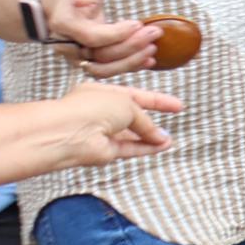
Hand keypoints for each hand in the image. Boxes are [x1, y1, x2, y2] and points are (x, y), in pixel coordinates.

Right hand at [39, 0, 161, 77]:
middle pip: (100, 56)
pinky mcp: (89, 62)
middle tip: (154, 32)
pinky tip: (149, 60)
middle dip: (130, 46)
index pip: (91, 37)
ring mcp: (77, 57)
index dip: (116, 34)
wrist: (66, 3)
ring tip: (153, 48)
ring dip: (131, 61)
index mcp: (63, 25)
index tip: (138, 24)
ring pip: (104, 69)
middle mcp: (67, 46)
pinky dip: (129, 67)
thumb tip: (82, 1)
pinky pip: (108, 70)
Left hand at [44, 81, 180, 168]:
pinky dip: (146, 148)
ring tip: (168, 140)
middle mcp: (99, 112)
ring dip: (150, 137)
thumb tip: (160, 135)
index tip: (175, 105)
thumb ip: (145, 120)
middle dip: (151, 121)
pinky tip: (162, 147)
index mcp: (100, 92)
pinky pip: (129, 149)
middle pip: (131, 116)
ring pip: (131, 135)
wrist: (69, 132)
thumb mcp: (127, 104)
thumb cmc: (91, 108)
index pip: (133, 95)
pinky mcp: (104, 151)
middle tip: (174, 120)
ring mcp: (100, 132)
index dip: (155, 100)